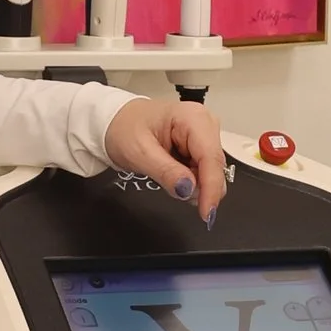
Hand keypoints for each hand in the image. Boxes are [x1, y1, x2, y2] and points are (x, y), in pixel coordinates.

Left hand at [101, 94, 228, 222]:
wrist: (116, 122)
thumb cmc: (124, 128)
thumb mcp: (139, 152)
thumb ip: (166, 172)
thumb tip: (189, 190)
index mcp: (193, 118)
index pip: (211, 158)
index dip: (212, 188)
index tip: (206, 212)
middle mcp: (204, 123)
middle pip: (215, 167)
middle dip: (200, 187)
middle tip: (171, 189)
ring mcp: (204, 135)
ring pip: (211, 172)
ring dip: (193, 184)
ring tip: (164, 174)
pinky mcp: (200, 146)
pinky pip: (203, 172)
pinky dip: (190, 180)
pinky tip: (172, 174)